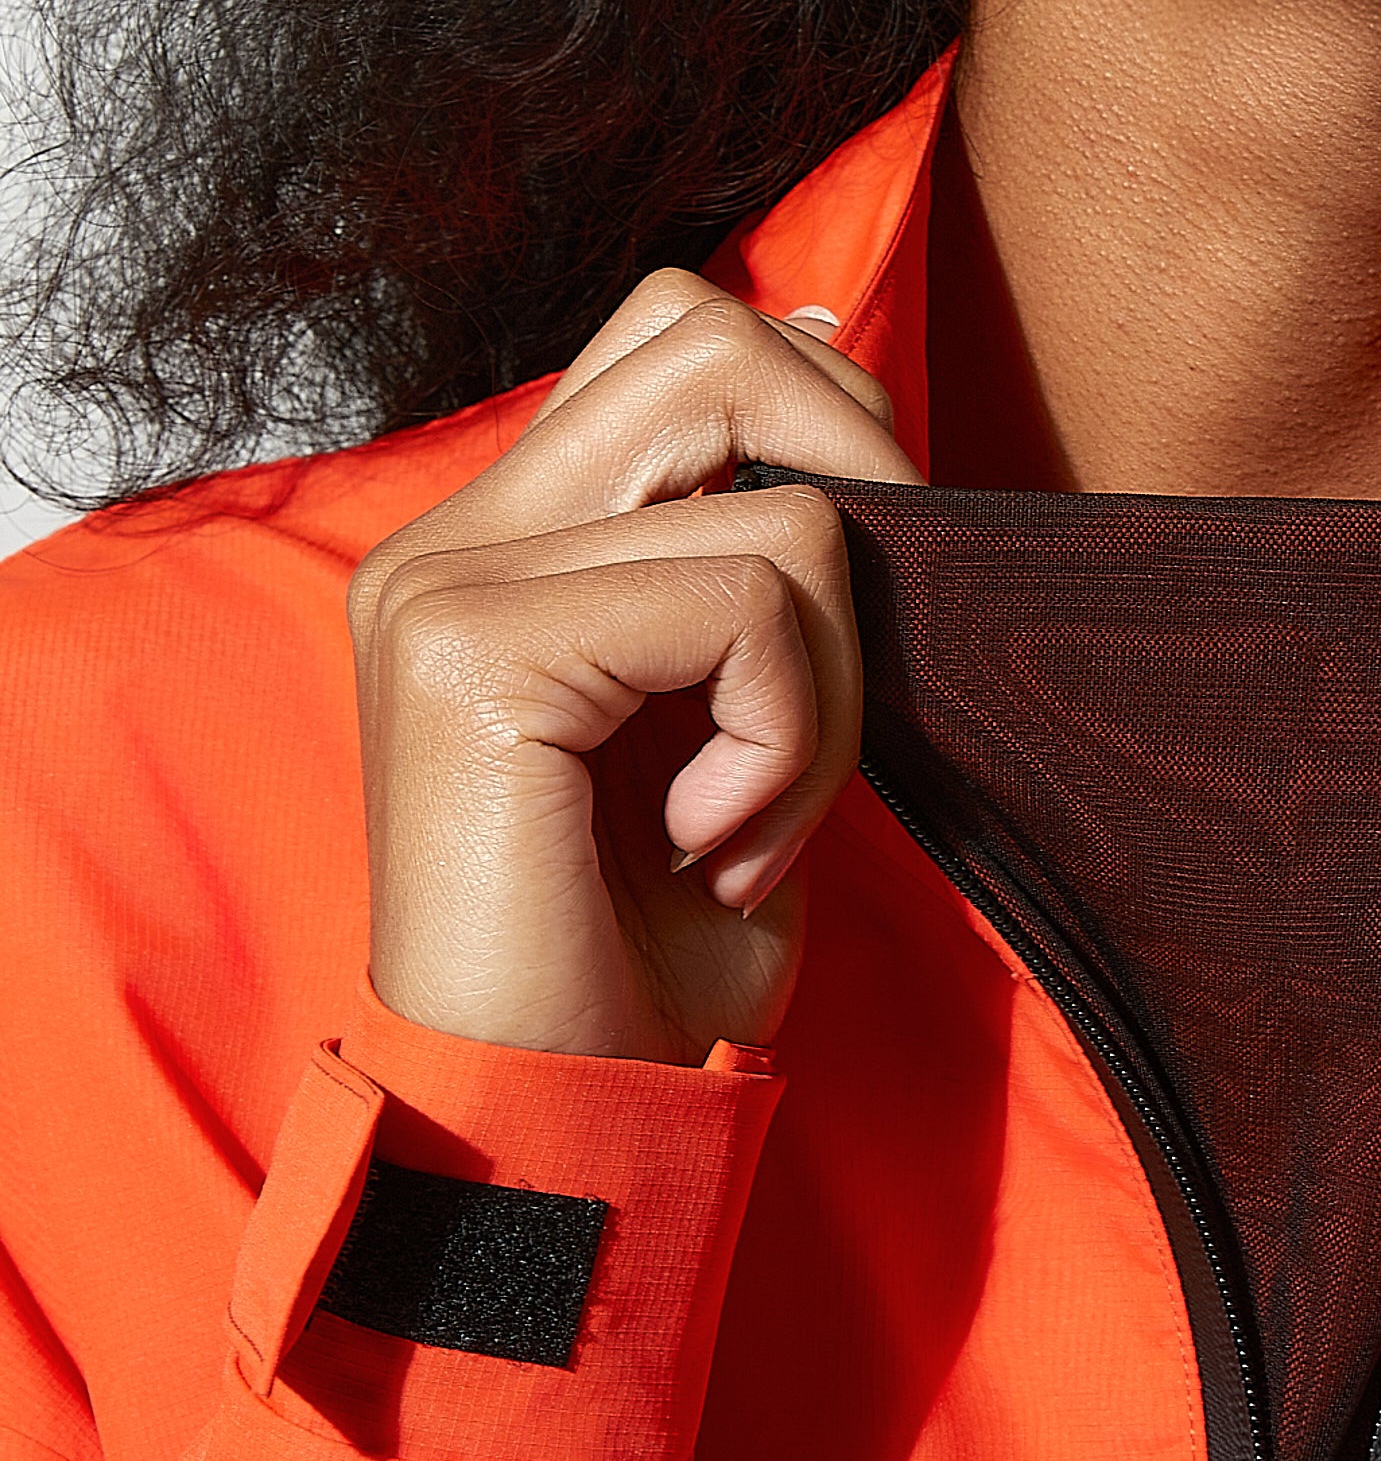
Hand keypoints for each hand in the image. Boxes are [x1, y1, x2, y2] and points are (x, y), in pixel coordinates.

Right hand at [348, 277, 919, 1066]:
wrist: (561, 1128)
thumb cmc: (654, 960)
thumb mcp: (741, 724)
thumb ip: (766, 563)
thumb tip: (846, 356)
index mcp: (499, 540)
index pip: (682, 332)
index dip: (821, 416)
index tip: (850, 601)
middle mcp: (450, 536)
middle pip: (715, 336)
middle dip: (854, 491)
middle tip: (840, 688)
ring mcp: (445, 583)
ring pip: (779, 502)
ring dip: (831, 682)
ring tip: (755, 817)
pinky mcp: (473, 650)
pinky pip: (750, 599)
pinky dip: (792, 737)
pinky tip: (718, 845)